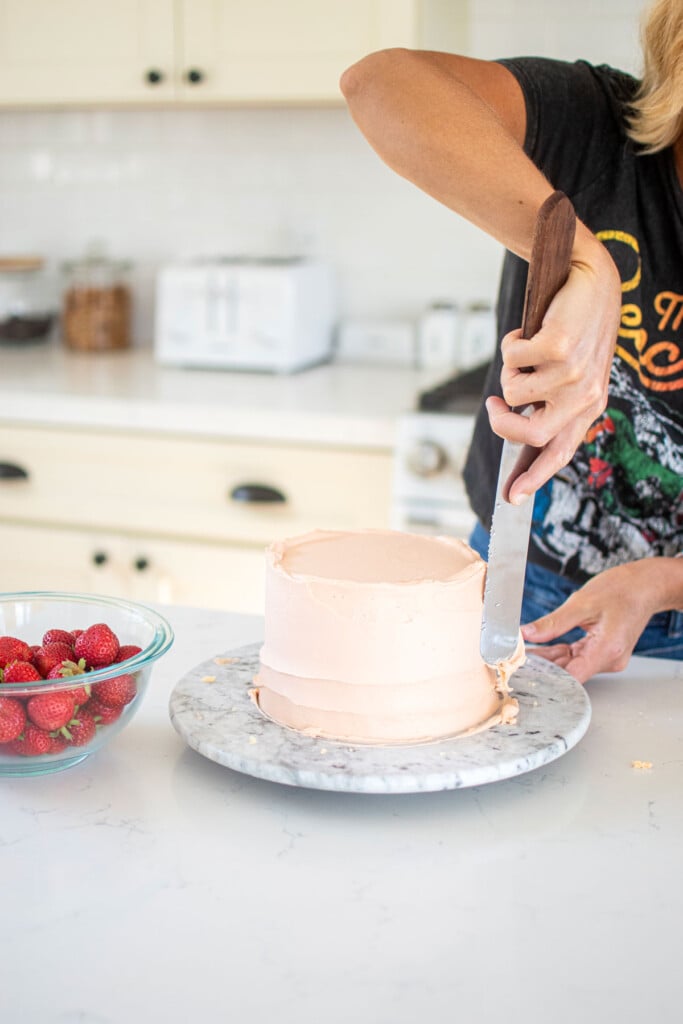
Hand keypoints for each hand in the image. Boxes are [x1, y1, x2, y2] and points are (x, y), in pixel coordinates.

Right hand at [486, 228, 620, 503]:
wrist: (592, 280)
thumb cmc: (577, 328)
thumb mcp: (573, 373)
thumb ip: (553, 403)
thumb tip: (515, 430)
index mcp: (590, 407)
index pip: (559, 452)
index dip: (534, 478)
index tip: (512, 498)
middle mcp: (585, 395)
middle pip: (531, 434)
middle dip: (501, 424)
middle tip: (493, 406)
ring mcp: (573, 372)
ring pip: (513, 392)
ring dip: (510, 369)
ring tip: (526, 348)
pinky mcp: (558, 347)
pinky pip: (512, 359)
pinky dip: (511, 343)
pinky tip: (527, 331)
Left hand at [521, 559, 682, 682]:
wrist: (645, 585)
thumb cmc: (621, 590)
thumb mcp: (581, 602)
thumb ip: (552, 623)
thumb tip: (526, 634)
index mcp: (606, 651)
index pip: (571, 677)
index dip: (546, 676)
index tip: (524, 670)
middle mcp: (609, 660)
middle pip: (569, 672)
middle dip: (542, 666)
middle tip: (515, 658)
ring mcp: (607, 657)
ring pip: (571, 665)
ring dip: (549, 659)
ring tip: (523, 651)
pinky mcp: (604, 652)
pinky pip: (578, 657)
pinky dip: (560, 653)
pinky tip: (541, 648)